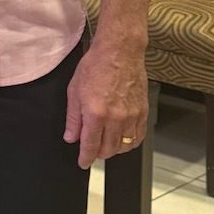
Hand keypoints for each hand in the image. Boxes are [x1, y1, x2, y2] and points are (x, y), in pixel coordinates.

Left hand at [64, 40, 147, 167]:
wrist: (120, 51)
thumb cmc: (95, 66)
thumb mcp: (74, 91)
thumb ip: (73, 118)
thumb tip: (71, 138)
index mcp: (95, 113)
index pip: (90, 146)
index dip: (85, 158)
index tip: (83, 162)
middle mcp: (115, 118)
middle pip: (108, 150)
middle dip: (98, 154)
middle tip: (92, 150)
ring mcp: (131, 115)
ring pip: (124, 146)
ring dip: (114, 150)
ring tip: (106, 144)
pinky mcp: (143, 111)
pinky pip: (138, 136)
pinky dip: (130, 142)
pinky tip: (122, 139)